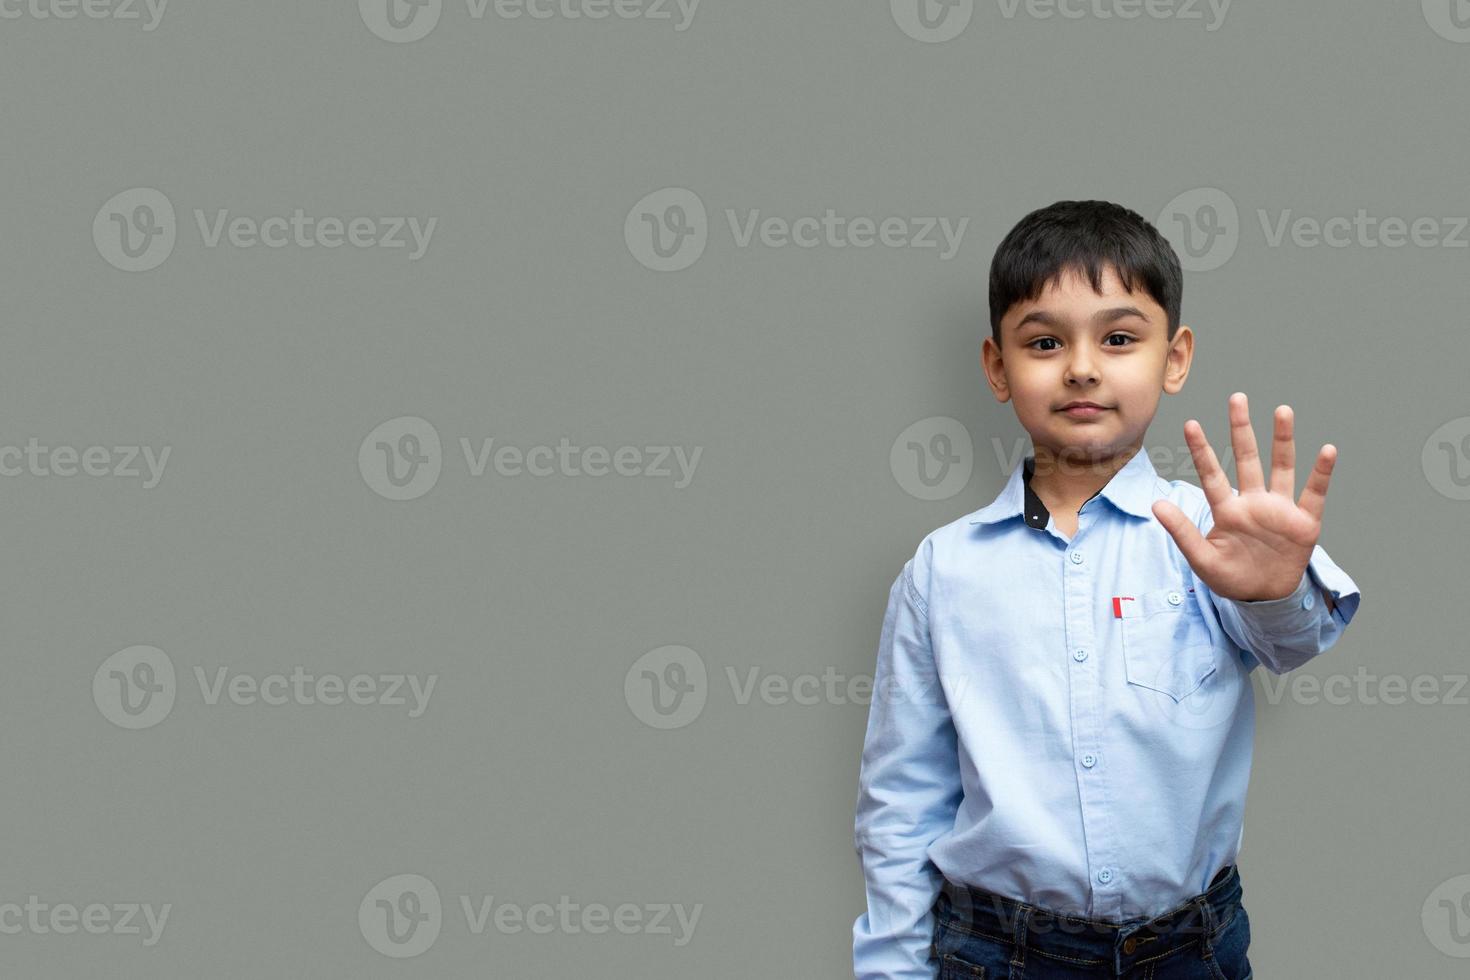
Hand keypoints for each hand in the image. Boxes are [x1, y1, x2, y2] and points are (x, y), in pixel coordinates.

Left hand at [1151, 392, 1336, 602]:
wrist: (1264, 598)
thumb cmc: (1231, 577)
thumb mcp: (1202, 559)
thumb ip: (1182, 532)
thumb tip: (1155, 504)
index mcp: (1228, 510)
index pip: (1212, 474)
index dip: (1202, 450)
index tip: (1191, 424)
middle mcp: (1254, 502)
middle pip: (1247, 458)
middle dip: (1242, 429)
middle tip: (1236, 398)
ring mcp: (1280, 509)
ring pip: (1282, 467)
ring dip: (1282, 440)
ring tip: (1282, 410)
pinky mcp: (1305, 522)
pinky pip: (1314, 493)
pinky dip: (1321, 473)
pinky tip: (1326, 450)